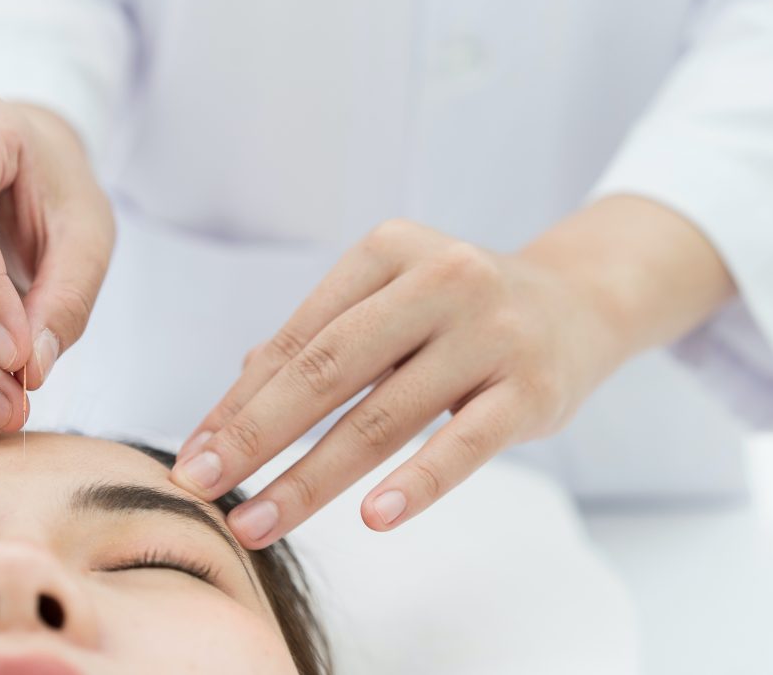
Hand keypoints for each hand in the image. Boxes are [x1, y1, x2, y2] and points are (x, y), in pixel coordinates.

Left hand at [171, 203, 734, 548]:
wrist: (578, 303)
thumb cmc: (462, 310)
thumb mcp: (392, 300)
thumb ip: (320, 339)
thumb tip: (237, 395)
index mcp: (388, 251)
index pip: (298, 337)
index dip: (239, 400)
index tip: (194, 453)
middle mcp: (438, 279)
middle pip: (328, 369)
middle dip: (255, 435)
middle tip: (199, 487)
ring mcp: (490, 332)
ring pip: (384, 415)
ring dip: (312, 477)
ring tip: (259, 522)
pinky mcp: (532, 388)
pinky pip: (464, 444)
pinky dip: (417, 484)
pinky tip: (372, 520)